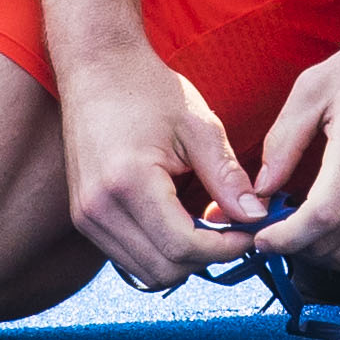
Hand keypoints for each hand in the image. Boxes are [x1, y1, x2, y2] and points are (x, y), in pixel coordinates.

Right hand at [59, 48, 269, 290]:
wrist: (97, 66)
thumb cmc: (148, 88)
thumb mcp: (198, 126)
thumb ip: (227, 178)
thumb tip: (257, 218)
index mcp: (128, 182)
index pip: (183, 247)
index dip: (225, 248)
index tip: (250, 232)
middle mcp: (98, 208)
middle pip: (164, 270)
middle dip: (206, 258)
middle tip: (234, 231)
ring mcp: (85, 216)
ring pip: (144, 272)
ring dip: (182, 260)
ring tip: (208, 227)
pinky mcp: (83, 217)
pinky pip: (128, 257)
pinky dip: (159, 252)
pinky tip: (180, 222)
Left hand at [253, 15, 339, 270]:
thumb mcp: (316, 87)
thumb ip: (284, 141)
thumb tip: (262, 188)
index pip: (321, 218)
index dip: (286, 238)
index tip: (263, 238)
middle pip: (335, 243)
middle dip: (296, 246)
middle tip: (275, 230)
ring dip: (322, 253)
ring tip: (300, 232)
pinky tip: (334, 232)